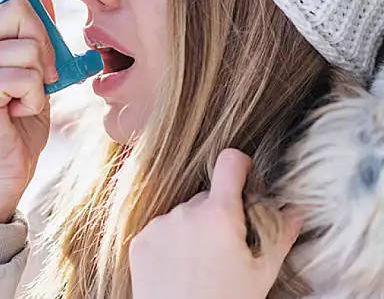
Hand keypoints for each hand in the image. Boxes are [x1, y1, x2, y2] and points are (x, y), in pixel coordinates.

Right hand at [0, 0, 57, 222]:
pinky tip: (18, 112)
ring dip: (42, 77)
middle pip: (15, 6)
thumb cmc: (19, 126)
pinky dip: (35, 96)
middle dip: (45, 37)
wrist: (3, 174)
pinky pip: (26, 73)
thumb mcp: (35, 75)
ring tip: (25, 101)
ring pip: (29, 44)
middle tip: (45, 73)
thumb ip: (35, 38)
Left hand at [129, 149, 301, 298]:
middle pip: (208, 198)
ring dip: (194, 229)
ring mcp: (158, 225)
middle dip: (219, 215)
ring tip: (202, 264)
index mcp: (219, 215)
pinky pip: (161, 230)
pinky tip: (180, 268)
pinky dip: (171, 242)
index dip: (241, 165)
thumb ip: (280, 234)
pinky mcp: (140, 241)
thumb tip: (297, 210)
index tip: (245, 176)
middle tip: (228, 248)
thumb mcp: (262, 273)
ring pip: (183, 215)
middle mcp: (184, 212)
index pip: (229, 162)